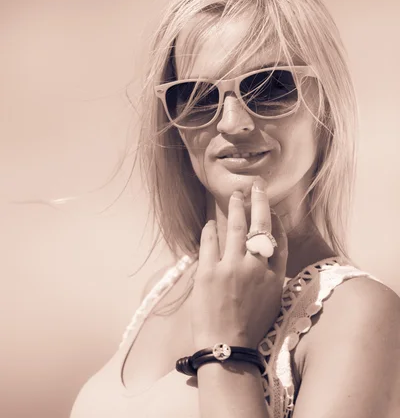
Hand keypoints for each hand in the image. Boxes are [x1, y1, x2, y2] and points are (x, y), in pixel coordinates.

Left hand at [190, 177, 287, 349]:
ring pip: (235, 227)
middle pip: (260, 226)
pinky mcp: (208, 272)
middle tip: (256, 186)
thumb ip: (273, 275)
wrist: (226, 349)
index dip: (275, 221)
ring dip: (236, 208)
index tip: (271, 210)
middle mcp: (255, 268)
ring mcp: (231, 268)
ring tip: (237, 196)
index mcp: (274, 277)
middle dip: (259, 202)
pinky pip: (210, 242)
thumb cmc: (251, 329)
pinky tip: (210, 222)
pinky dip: (210, 229)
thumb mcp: (272, 301)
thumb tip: (270, 253)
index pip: (278, 240)